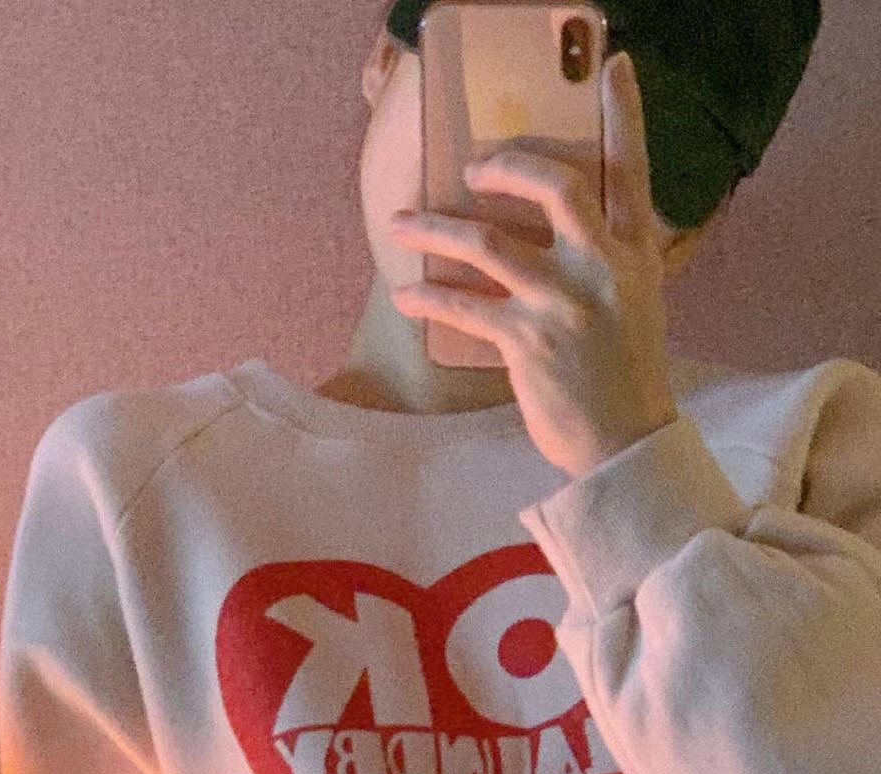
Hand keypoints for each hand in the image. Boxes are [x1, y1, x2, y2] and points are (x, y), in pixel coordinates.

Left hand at [388, 50, 679, 481]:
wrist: (623, 447)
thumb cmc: (623, 379)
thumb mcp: (632, 307)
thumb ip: (602, 263)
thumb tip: (547, 235)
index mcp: (636, 255)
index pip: (632, 170)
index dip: (624, 114)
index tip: (612, 64)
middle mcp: (602, 269)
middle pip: (554, 187)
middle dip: (506, 165)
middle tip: (471, 167)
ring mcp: (562, 304)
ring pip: (488, 243)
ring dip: (435, 229)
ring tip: (400, 223)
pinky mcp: (525, 342)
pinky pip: (463, 306)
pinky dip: (428, 296)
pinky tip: (405, 292)